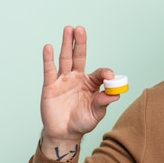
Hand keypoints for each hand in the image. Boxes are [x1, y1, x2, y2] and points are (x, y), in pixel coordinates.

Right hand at [40, 26, 119, 146]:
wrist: (64, 133)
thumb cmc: (82, 122)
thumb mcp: (96, 114)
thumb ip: (103, 103)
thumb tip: (115, 94)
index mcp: (91, 84)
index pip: (99, 73)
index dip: (104, 73)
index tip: (108, 76)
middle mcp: (77, 78)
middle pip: (79, 57)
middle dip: (80, 43)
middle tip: (80, 29)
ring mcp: (63, 81)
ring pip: (65, 59)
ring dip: (66, 44)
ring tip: (68, 29)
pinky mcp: (50, 86)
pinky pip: (49, 71)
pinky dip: (48, 59)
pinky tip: (48, 47)